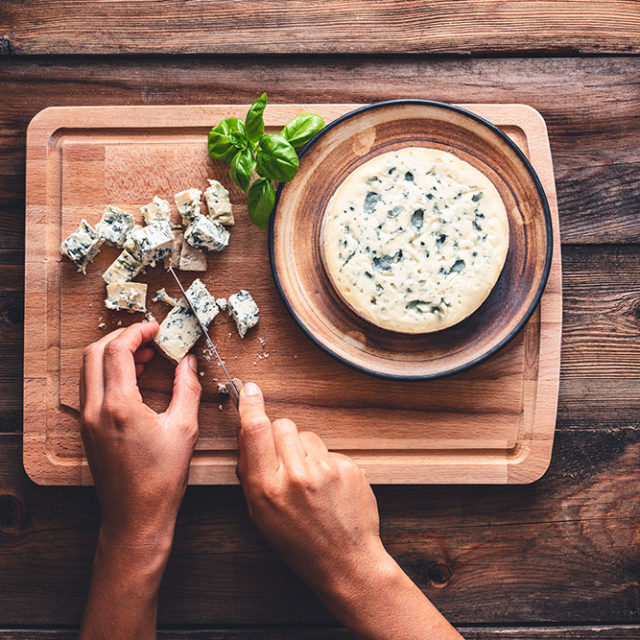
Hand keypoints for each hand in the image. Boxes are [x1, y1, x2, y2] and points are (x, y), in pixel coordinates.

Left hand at [79, 322, 201, 639]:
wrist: (136, 516)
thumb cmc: (161, 478)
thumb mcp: (184, 429)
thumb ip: (187, 388)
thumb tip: (188, 363)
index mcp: (119, 406)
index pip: (117, 350)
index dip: (137, 332)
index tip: (156, 329)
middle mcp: (95, 410)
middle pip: (94, 353)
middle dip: (121, 337)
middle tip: (148, 338)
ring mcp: (87, 420)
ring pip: (90, 369)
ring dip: (113, 355)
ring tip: (145, 357)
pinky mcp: (88, 429)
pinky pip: (92, 387)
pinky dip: (109, 373)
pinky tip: (134, 380)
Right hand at [236, 381, 384, 595]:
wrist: (345, 560)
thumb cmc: (299, 543)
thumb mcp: (260, 515)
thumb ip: (251, 474)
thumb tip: (246, 436)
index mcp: (267, 488)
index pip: (255, 431)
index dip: (250, 405)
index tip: (249, 389)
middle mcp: (296, 475)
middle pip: (282, 424)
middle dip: (280, 435)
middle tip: (285, 459)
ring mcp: (325, 470)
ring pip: (307, 435)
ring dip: (304, 449)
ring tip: (309, 479)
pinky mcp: (348, 468)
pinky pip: (329, 450)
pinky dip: (325, 463)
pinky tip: (328, 487)